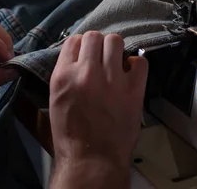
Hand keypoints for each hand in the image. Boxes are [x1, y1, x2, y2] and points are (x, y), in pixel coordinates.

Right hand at [49, 32, 147, 187]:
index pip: (73, 40)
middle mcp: (86, 73)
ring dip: (115, 50)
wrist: (92, 160)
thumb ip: (65, 73)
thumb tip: (77, 54)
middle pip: (94, 36)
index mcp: (64, 75)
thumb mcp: (56, 98)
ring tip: (115, 63)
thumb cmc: (71, 134)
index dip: (80, 46)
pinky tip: (130, 74)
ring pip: (115, 41)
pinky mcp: (133, 90)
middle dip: (97, 45)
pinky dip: (136, 65)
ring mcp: (111, 80)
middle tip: (100, 58)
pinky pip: (140, 61)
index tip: (85, 54)